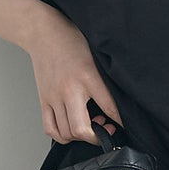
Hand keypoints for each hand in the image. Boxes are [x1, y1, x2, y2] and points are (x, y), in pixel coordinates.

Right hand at [26, 6, 122, 142]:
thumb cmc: (71, 40)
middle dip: (97, 137)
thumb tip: (120, 98)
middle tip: (106, 129)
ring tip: (89, 126)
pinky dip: (61, 135)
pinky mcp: (44, 100)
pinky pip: (50, 128)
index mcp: (88, 77)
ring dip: (80, 137)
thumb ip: (107, 78)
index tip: (125, 127)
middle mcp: (69, 90)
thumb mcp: (96, 56)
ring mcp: (54, 97)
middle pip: (81, 129)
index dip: (120, 122)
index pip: (109, 107)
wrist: (42, 32)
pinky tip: (71, 128)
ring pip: (66, 133)